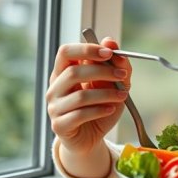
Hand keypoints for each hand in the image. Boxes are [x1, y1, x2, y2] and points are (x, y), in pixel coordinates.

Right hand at [46, 38, 130, 155]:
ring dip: (106, 94)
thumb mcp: (113, 83)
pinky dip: (100, 110)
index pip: (65, 52)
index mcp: (64, 72)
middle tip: (122, 76)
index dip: (86, 49)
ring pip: (80, 96)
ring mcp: (55, 107)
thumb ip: (115, 64)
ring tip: (123, 95)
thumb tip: (110, 41)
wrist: (91, 137)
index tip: (109, 52)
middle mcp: (55, 88)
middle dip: (103, 72)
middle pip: (73, 72)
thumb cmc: (100, 106)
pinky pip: (80, 115)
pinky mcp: (60, 125)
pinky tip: (111, 109)